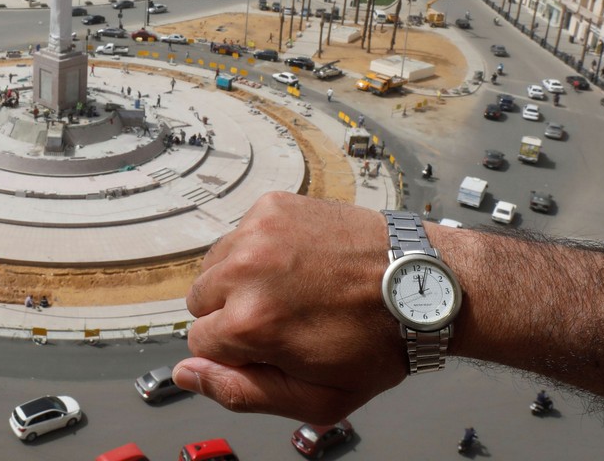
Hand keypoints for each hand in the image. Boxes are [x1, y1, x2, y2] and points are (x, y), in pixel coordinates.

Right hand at [175, 191, 406, 423]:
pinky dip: (258, 250)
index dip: (236, 353)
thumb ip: (240, 393)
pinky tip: (298, 263)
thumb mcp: (316, 398)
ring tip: (289, 290)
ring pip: (214, 266)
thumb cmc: (375, 345)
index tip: (273, 347)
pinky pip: (239, 234)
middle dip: (230, 316)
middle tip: (281, 319)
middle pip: (199, 302)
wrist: (418, 284)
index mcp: (250, 322)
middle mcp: (245, 269)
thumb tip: (185, 375)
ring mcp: (258, 231)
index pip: (199, 343)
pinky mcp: (272, 206)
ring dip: (239, 281)